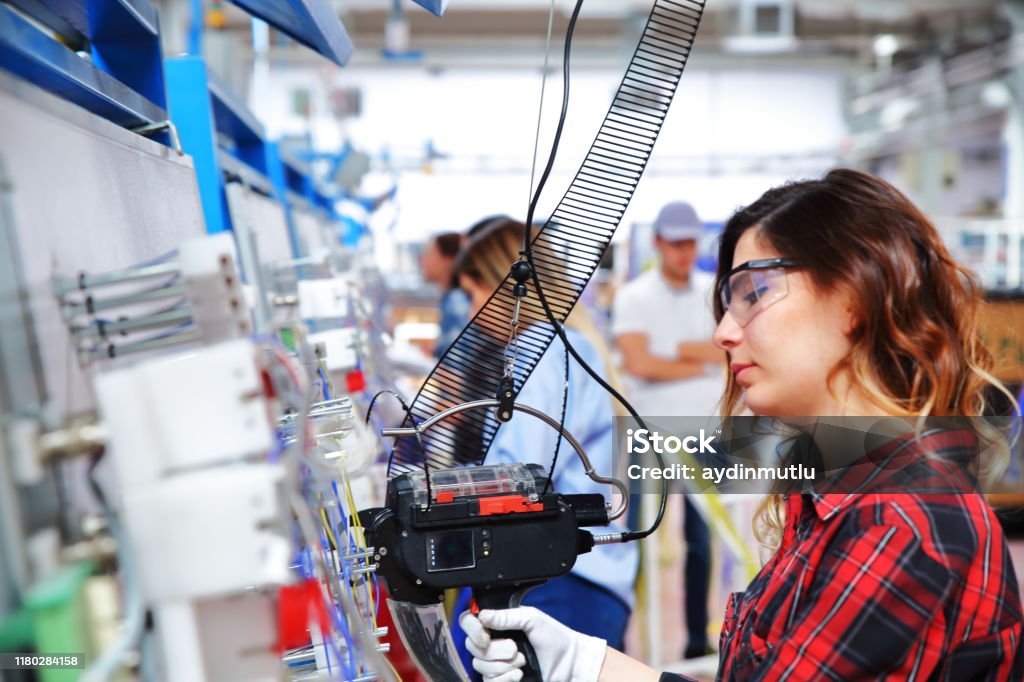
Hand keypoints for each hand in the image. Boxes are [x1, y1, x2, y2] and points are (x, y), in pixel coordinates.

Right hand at [459, 607, 607, 681]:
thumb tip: (482, 615)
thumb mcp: (531, 619)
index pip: (468, 622)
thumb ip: (506, 616)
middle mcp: (493, 643)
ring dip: (503, 666)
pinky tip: (519, 675)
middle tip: (515, 648)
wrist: (570, 665)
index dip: (472, 629)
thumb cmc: (555, 639)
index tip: (485, 636)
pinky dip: (505, 679)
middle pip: (471, 647)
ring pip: (479, 666)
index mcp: (498, 624)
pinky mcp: (502, 680)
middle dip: (495, 650)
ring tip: (523, 661)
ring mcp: (496, 663)